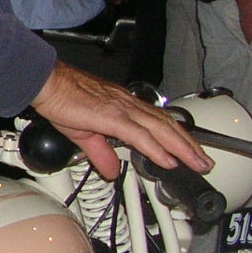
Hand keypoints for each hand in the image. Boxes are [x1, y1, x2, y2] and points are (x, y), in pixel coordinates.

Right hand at [29, 60, 209, 179]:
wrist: (47, 82)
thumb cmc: (61, 99)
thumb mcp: (84, 133)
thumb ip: (100, 152)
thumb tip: (110, 170)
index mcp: (123, 107)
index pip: (158, 122)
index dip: (176, 137)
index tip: (188, 152)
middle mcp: (127, 105)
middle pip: (167, 125)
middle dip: (188, 145)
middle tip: (205, 161)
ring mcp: (122, 109)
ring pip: (160, 129)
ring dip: (181, 147)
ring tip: (196, 162)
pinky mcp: (111, 116)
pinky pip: (140, 135)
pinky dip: (156, 148)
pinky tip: (168, 160)